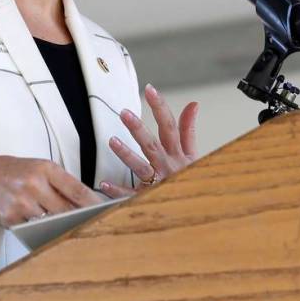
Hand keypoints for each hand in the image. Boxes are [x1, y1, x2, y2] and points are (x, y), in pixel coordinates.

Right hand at [0, 155, 101, 226]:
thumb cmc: (13, 172)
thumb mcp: (38, 168)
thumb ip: (60, 182)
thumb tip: (85, 201)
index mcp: (45, 168)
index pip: (76, 189)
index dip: (93, 203)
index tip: (106, 211)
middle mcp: (34, 184)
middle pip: (66, 208)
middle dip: (80, 217)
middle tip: (93, 224)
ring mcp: (22, 202)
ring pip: (51, 221)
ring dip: (60, 225)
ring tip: (69, 227)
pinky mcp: (11, 218)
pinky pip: (33, 228)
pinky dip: (40, 229)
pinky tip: (42, 226)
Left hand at [100, 83, 198, 197]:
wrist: (195, 211)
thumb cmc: (189, 181)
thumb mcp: (193, 155)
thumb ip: (189, 130)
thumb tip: (193, 104)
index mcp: (177, 154)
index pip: (169, 126)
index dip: (160, 107)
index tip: (149, 89)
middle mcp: (167, 167)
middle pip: (152, 145)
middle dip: (139, 128)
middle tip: (124, 113)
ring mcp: (157, 184)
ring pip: (141, 168)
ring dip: (127, 155)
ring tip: (113, 141)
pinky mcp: (147, 200)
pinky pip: (130, 196)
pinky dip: (117, 191)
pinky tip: (104, 184)